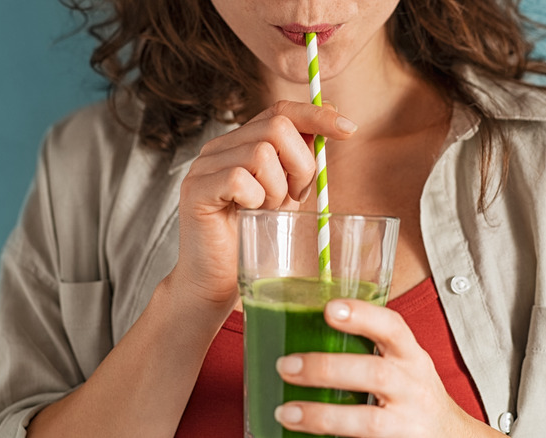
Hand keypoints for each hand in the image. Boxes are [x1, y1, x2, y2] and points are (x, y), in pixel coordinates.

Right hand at [164, 101, 357, 306]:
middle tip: (296, 197)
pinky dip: (256, 200)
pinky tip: (250, 215)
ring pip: (261, 154)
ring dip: (278, 189)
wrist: (217, 281)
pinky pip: (240, 179)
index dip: (316, 115)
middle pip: (277, 127)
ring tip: (269, 211)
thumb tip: (334, 118)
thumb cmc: (253, 238)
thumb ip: (301, 158)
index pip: (280, 110)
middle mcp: (219, 148)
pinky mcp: (196, 190)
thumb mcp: (286, 192)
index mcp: (241, 143)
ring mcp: (204, 167)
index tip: (349, 129)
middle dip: (301, 165)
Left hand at [274, 299, 504, 436]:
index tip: (330, 308)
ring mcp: (407, 421)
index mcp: (411, 356)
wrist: (448, 436)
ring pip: (367, 421)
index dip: (363, 315)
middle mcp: (412, 387)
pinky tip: (305, 436)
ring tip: (286, 411)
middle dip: (326, 369)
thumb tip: (304, 329)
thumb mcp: (402, 363)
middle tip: (286, 365)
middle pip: (374, 374)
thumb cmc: (412, 392)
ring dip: (321, 416)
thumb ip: (368, 348)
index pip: (392, 327)